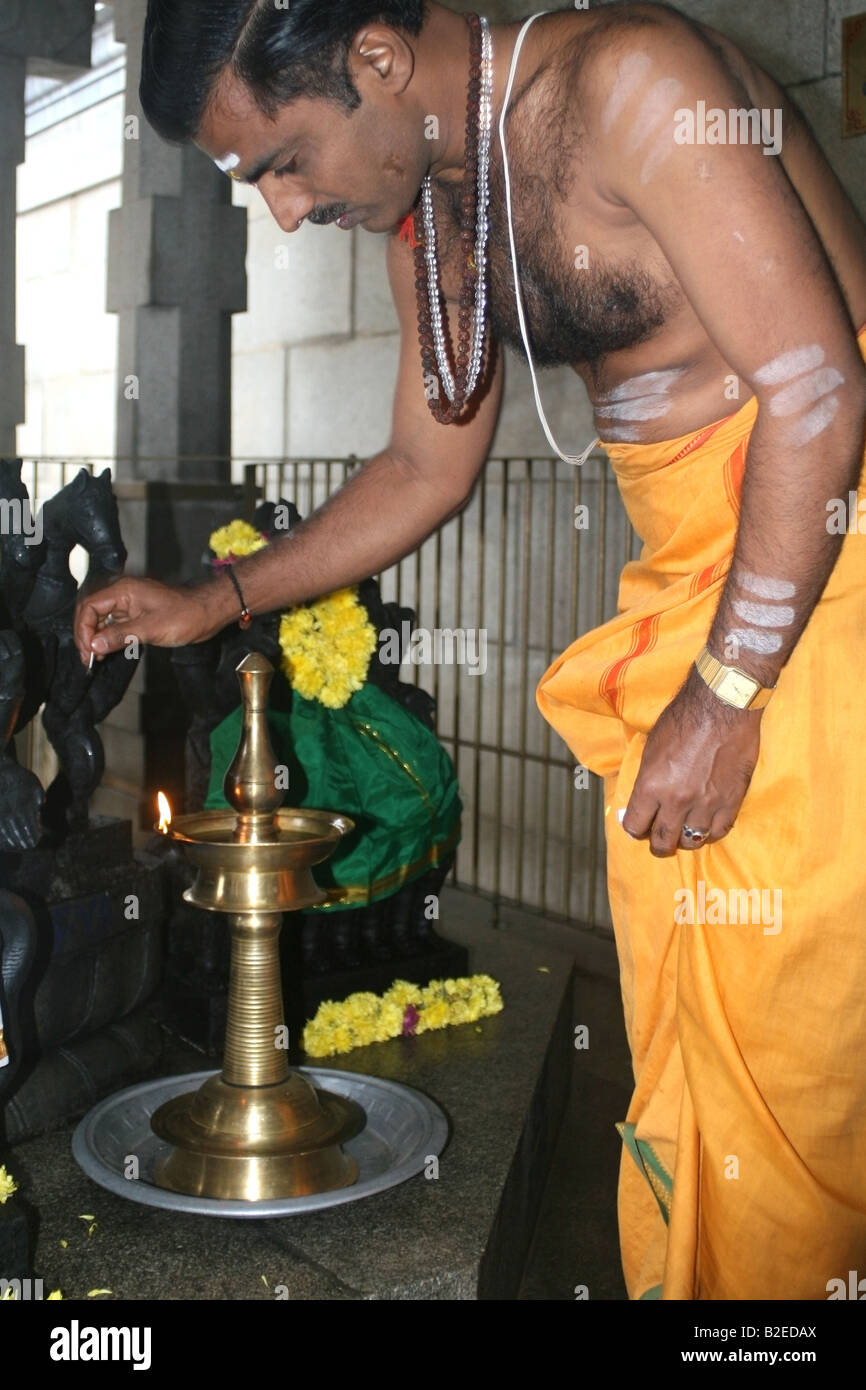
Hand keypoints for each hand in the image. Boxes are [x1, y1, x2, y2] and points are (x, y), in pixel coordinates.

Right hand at [74, 576, 229, 665]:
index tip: (87, 649)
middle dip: (86, 634)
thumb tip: (94, 644)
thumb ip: (120, 635)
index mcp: (124, 590)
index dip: (84, 628)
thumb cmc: (185, 616)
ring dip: (95, 637)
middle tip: (88, 657)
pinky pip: (114, 624)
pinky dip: (107, 637)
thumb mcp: (150, 628)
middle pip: (92, 612)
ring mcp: (128, 604)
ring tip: (95, 658)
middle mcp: (123, 594)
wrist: (206, 613)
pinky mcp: (135, 614)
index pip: (90, 606)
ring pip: (101, 619)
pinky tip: (106, 651)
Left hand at [622, 667, 761, 856]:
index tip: (639, 825)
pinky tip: (706, 824)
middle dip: (657, 843)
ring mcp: (706, 804)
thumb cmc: (684, 718)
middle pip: (662, 842)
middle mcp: (676, 800)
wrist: (723, 705)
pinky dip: (710, 831)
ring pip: (691, 841)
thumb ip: (646, 780)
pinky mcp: (731, 801)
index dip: (635, 828)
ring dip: (685, 838)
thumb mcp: (651, 748)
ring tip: (684, 831)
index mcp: (651, 786)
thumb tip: (641, 802)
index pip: (635, 826)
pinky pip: (719, 832)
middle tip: (659, 838)